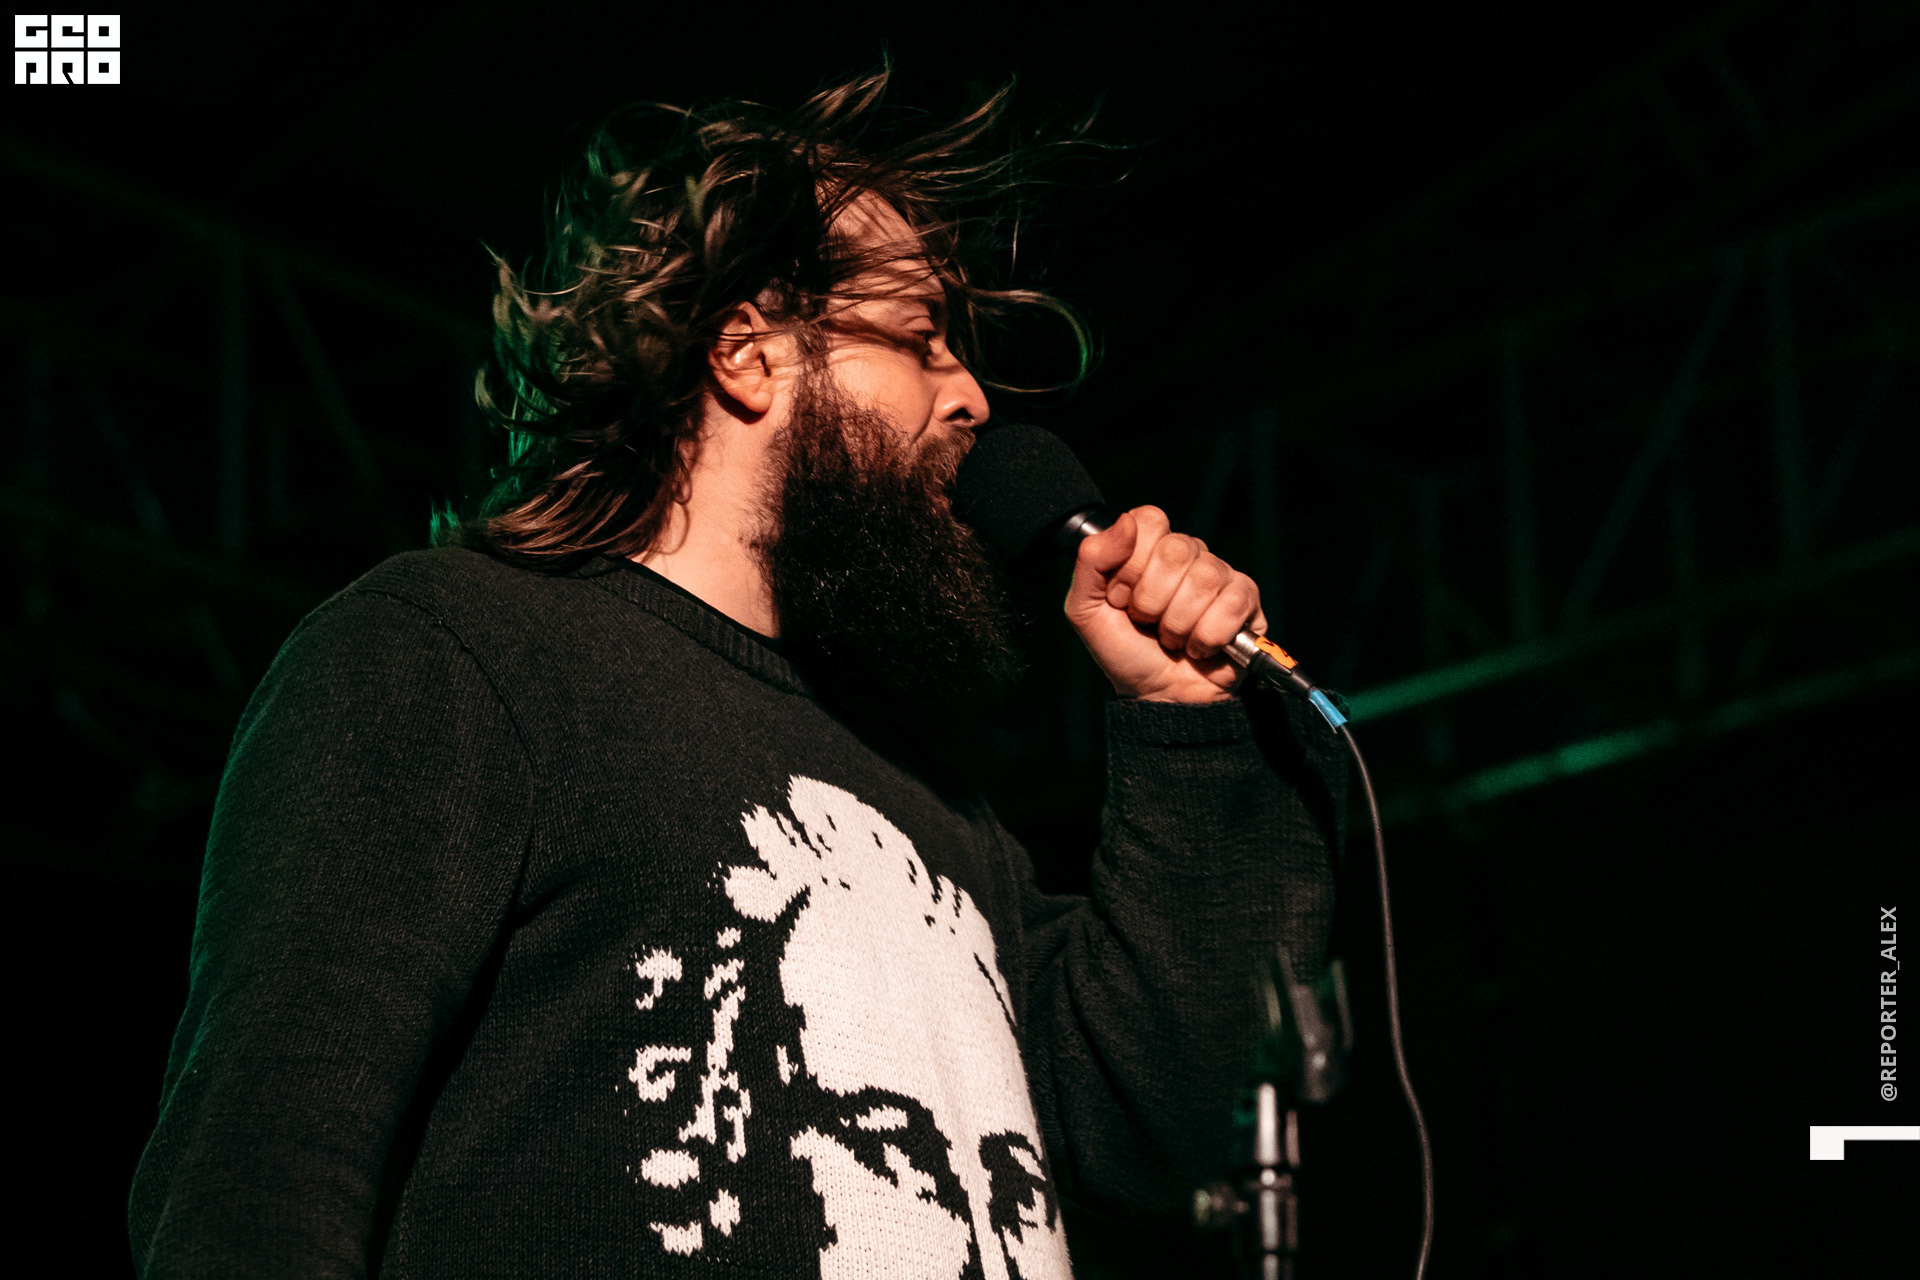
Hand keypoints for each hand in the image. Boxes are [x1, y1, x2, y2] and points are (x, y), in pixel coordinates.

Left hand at [1064, 506, 1266, 702]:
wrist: (1157, 696)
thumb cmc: (1125, 652)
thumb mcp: (1086, 609)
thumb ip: (1091, 561)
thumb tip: (1125, 522)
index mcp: (1150, 547)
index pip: (1149, 521)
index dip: (1130, 564)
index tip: (1120, 597)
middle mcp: (1188, 554)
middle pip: (1176, 549)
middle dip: (1152, 599)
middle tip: (1147, 621)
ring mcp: (1220, 575)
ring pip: (1204, 579)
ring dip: (1177, 624)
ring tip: (1171, 638)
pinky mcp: (1246, 601)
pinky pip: (1231, 604)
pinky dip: (1206, 636)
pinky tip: (1198, 646)